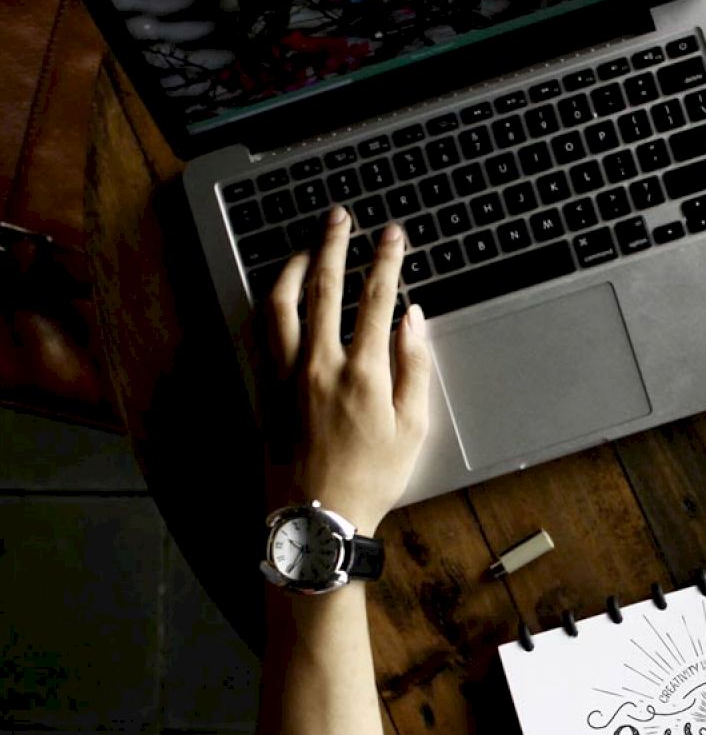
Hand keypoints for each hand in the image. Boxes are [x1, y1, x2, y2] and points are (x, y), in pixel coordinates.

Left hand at [262, 207, 430, 533]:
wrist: (318, 517)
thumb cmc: (372, 478)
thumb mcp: (413, 428)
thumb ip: (415, 366)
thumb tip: (412, 319)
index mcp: (363, 373)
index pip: (375, 298)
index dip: (386, 260)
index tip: (392, 234)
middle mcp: (319, 365)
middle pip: (323, 287)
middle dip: (334, 244)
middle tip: (341, 217)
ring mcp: (286, 375)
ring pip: (281, 303)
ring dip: (294, 268)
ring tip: (306, 248)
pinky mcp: (266, 389)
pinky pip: (262, 333)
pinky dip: (271, 305)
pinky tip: (279, 295)